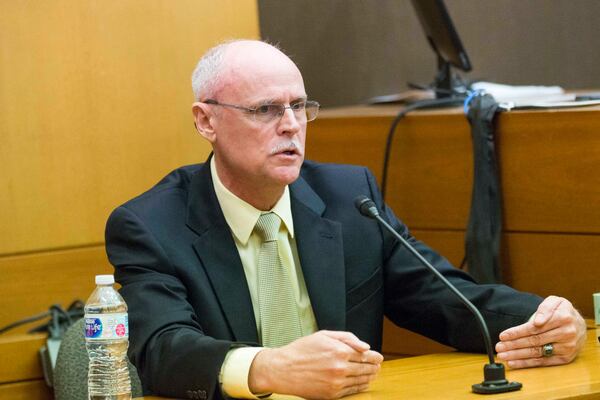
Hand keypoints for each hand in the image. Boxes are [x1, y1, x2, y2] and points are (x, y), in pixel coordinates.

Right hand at [249, 330, 383, 398]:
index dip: (375, 356)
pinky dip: (360, 387)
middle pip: (366, 368)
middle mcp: (340, 367)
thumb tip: (365, 347)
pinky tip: (362, 383)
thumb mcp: (323, 335)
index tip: (378, 357)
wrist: (283, 369)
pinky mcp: (331, 394)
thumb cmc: (301, 350)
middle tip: (377, 366)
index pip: (366, 355)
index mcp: (339, 351)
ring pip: (361, 380)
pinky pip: (352, 391)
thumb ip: (347, 338)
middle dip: (374, 367)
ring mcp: (336, 382)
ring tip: (372, 374)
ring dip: (369, 377)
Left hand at [495, 295, 585, 367]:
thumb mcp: (555, 302)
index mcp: (562, 318)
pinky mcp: (565, 358)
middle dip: (514, 345)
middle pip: (534, 342)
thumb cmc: (563, 312)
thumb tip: (538, 321)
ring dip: (518, 356)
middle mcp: (566, 334)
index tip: (503, 336)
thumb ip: (545, 308)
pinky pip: (543, 362)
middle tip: (499, 347)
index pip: (534, 328)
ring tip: (503, 356)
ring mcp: (566, 348)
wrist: (579, 324)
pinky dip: (527, 363)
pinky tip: (514, 363)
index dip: (517, 333)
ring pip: (537, 353)